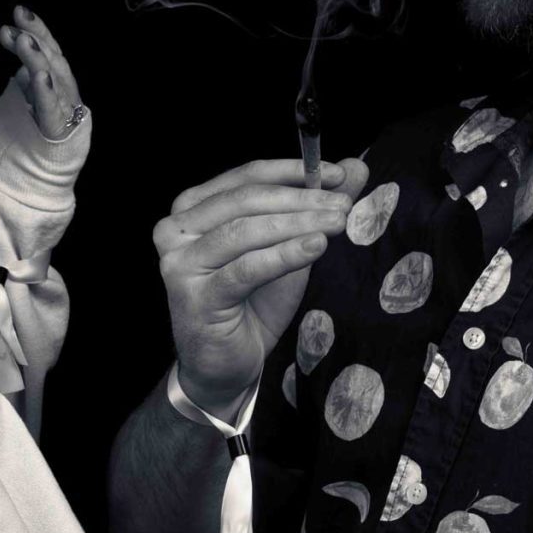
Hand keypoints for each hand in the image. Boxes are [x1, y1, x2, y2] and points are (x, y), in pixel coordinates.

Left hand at [0, 7, 84, 138]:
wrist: (48, 167)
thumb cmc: (36, 128)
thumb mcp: (29, 90)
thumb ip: (24, 66)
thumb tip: (12, 34)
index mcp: (57, 80)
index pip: (49, 49)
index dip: (37, 29)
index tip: (19, 13)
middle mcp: (63, 91)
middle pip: (52, 58)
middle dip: (36, 37)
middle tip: (18, 19)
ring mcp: (64, 109)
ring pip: (54, 79)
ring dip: (39, 58)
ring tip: (23, 42)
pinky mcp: (59, 131)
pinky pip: (52, 110)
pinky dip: (47, 92)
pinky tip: (40, 76)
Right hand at [155, 157, 371, 411]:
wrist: (223, 365)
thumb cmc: (250, 303)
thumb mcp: (287, 247)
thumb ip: (315, 206)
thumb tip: (356, 167)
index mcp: (193, 209)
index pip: (246, 177)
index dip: (292, 171)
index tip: (337, 174)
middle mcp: (177, 230)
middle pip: (245, 200)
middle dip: (300, 199)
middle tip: (343, 204)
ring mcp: (180, 264)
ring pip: (245, 231)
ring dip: (297, 224)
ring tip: (336, 224)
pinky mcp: (195, 297)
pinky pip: (246, 268)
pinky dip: (284, 255)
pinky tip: (315, 247)